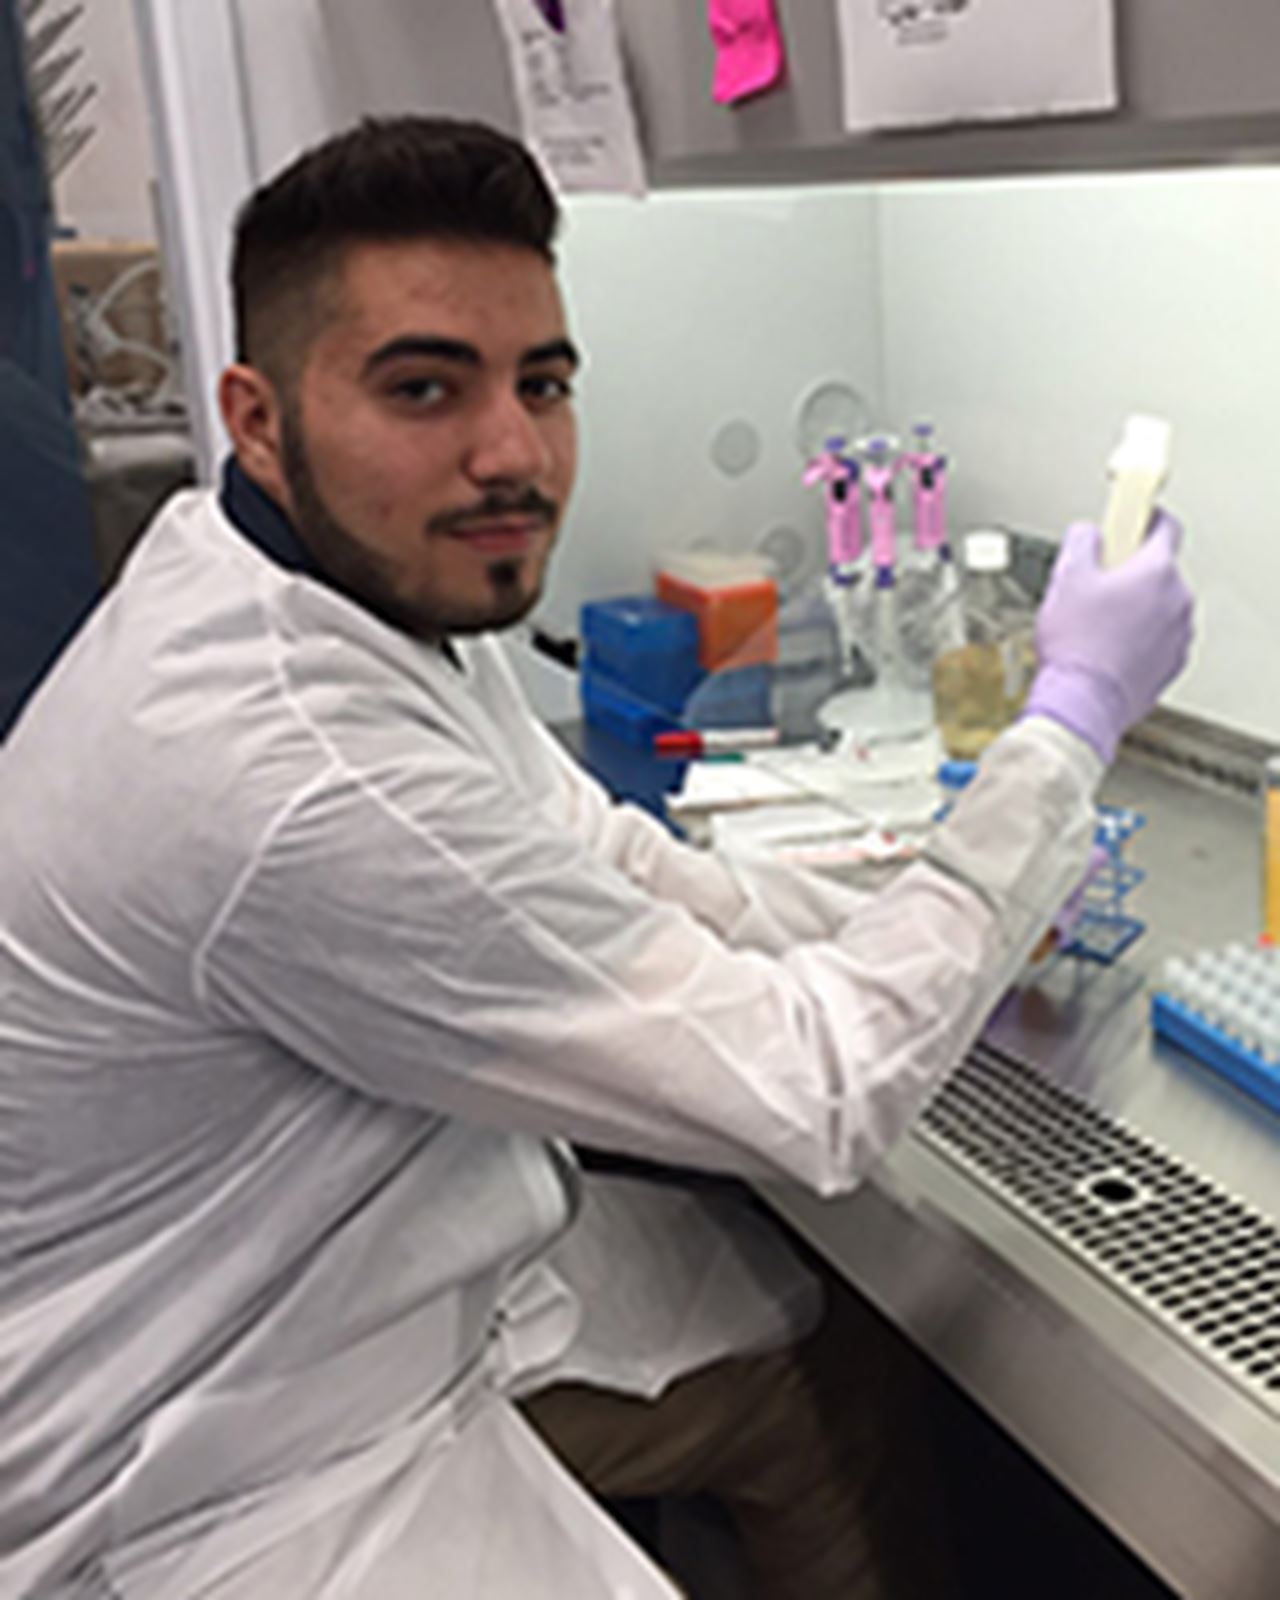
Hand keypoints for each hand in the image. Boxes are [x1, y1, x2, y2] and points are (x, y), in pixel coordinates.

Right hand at [1023, 512, 1193, 763]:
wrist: (1082, 702)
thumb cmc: (1076, 645)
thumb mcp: (1066, 577)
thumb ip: (1081, 541)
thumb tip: (1087, 533)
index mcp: (1157, 570)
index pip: (1166, 526)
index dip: (1146, 518)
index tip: (1131, 520)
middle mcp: (1177, 600)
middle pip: (1159, 569)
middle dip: (1131, 572)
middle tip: (1096, 584)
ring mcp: (1179, 634)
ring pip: (1159, 606)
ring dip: (1135, 607)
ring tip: (1097, 624)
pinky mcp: (1172, 664)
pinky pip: (1159, 638)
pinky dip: (1139, 638)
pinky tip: (1107, 648)